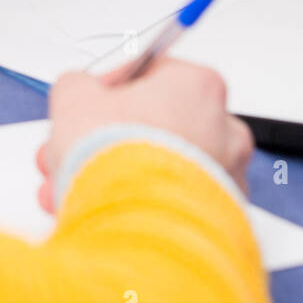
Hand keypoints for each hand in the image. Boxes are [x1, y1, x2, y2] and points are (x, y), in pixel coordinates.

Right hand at [36, 59, 253, 213]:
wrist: (135, 228)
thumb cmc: (117, 160)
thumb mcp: (74, 97)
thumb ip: (79, 84)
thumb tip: (79, 90)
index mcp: (198, 85)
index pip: (150, 74)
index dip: (109, 91)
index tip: (90, 107)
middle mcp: (223, 129)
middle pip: (158, 123)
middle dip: (112, 138)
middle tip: (79, 152)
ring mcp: (227, 176)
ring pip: (165, 165)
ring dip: (121, 173)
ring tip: (80, 188)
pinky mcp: (221, 218)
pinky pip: (176, 202)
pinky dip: (144, 204)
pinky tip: (106, 210)